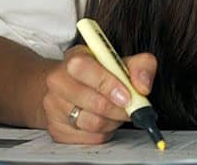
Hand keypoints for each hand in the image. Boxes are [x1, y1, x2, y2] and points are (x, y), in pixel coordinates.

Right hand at [42, 44, 156, 143]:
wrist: (70, 88)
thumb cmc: (99, 74)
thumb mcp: (123, 61)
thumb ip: (140, 66)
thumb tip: (142, 86)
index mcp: (75, 58)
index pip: (84, 68)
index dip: (109, 84)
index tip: (127, 95)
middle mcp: (58, 81)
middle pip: (94, 102)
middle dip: (120, 108)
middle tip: (131, 107)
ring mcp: (53, 107)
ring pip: (93, 123)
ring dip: (113, 121)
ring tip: (116, 112)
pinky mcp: (56, 130)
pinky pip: (89, 138)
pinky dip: (104, 132)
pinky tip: (104, 121)